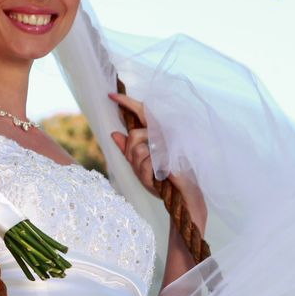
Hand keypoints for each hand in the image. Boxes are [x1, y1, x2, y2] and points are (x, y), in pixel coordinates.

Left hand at [108, 93, 206, 228]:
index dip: (127, 103)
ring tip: (154, 175)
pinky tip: (159, 178)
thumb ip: (129, 150)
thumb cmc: (164, 183)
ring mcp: (170, 144)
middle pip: (134, 134)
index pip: (142, 114)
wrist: (183, 199)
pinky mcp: (172, 156)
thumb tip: (114, 133)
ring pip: (138, 150)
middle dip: (131, 154)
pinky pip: (148, 163)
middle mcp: (164, 135)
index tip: (111, 95)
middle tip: (141, 168)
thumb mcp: (141, 167)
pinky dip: (147, 175)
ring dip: (140, 169)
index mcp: (157, 136)